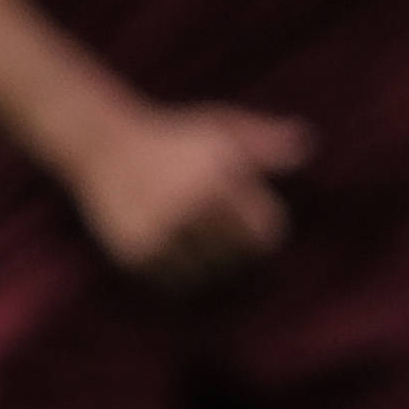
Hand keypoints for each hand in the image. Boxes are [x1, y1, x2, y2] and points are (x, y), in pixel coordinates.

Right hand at [63, 97, 311, 286]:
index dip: (266, 229)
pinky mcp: (136, 252)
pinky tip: (181, 256)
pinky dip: (183, 276)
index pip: (266, 231)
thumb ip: (265, 139)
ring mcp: (161, 233)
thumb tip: (308, 146)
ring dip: (213, 266)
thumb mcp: (220, 126)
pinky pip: (174, 281)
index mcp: (217, 179)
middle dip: (240, 250)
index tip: (256, 224)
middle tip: (229, 238)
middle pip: (239, 257)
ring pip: (208, 273)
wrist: (100, 145)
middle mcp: (190, 209)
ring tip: (207, 249)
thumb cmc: (170, 135)